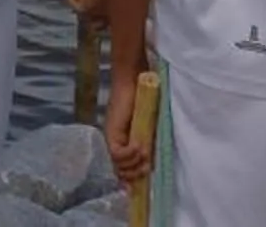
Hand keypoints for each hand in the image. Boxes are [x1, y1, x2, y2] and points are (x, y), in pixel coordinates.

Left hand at [103, 69, 150, 187]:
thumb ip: (149, 143)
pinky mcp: (112, 131)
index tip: (141, 183)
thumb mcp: (150, 128)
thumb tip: (153, 162)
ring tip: (144, 152)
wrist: (137, 81)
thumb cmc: (146, 100)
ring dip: (133, 163)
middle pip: (120, 171)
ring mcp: (112, 137)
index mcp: (124, 142)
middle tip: (146, 168)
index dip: (131, 179)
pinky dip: (129, 154)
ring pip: (118, 165)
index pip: (122, 170)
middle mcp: (115, 142)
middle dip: (134, 175)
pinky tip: (138, 146)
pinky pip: (118, 153)